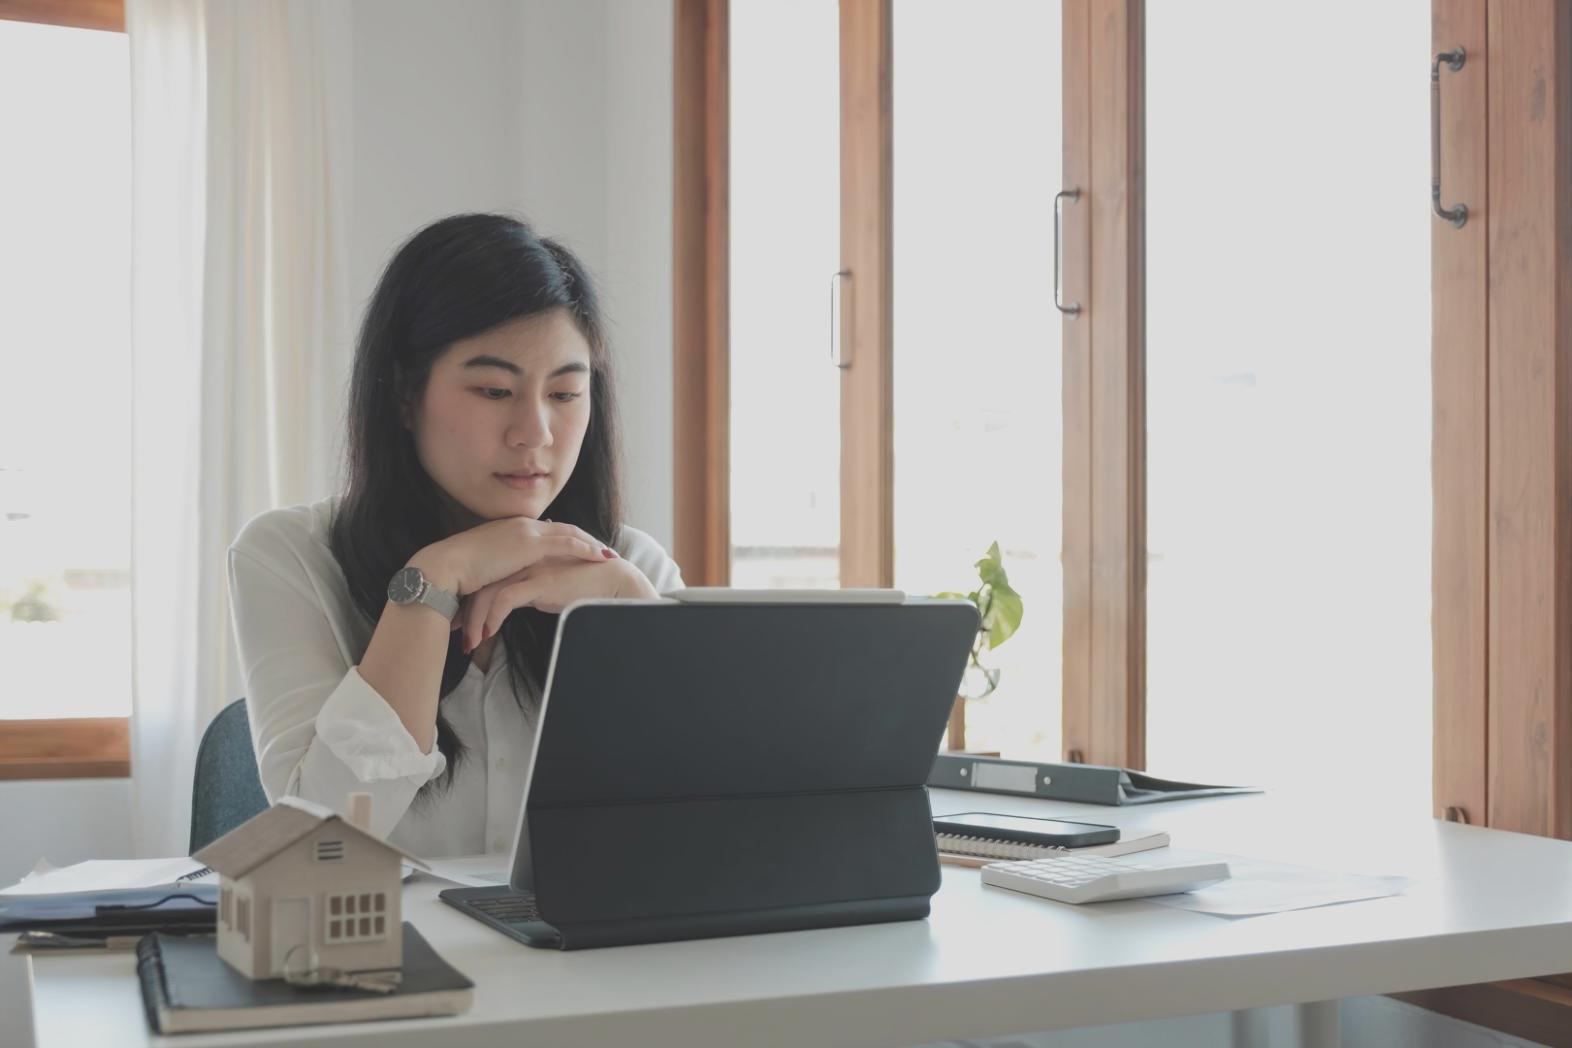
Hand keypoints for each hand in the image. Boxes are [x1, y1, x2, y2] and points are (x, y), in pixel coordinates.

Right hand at [409, 517, 615, 596]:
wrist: (445, 568)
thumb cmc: (458, 574)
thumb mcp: (484, 568)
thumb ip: (499, 569)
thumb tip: (507, 581)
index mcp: (510, 528)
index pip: (547, 530)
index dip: (567, 538)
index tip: (582, 547)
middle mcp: (521, 525)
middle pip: (563, 528)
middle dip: (585, 538)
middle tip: (604, 549)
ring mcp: (526, 531)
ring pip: (570, 534)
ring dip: (591, 544)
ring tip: (609, 555)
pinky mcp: (530, 544)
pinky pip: (568, 544)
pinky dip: (587, 550)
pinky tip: (602, 558)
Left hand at [459, 557, 657, 651]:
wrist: (611, 582)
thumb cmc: (581, 588)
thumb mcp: (545, 590)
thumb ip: (525, 591)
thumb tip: (506, 606)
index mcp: (521, 559)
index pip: (486, 577)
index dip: (469, 601)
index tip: (459, 623)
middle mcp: (521, 560)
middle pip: (481, 583)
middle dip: (465, 613)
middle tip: (457, 635)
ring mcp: (530, 568)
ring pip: (488, 592)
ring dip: (476, 620)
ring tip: (471, 643)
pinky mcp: (539, 580)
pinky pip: (505, 599)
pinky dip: (493, 617)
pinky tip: (489, 634)